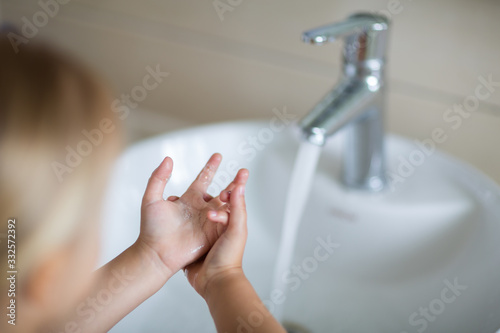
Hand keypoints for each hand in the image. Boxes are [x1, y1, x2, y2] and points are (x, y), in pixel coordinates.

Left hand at [136, 153, 248, 277]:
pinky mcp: (213, 233)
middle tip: (243, 171)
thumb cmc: (151, 229)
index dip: (211, 167)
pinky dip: (230, 211)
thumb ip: (158, 178)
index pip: (203, 178)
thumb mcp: (151, 199)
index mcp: (189, 199)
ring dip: (236, 194)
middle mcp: (201, 208)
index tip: (218, 155)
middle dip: (234, 181)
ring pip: (227, 205)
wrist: (157, 253)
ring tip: (240, 183)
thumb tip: (168, 159)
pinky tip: (229, 203)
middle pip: (221, 191)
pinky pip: (226, 220)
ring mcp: (209, 221)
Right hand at [184, 180, 248, 298]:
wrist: (214, 281)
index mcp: (231, 222)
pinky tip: (174, 212)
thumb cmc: (228, 257)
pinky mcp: (193, 242)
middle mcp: (218, 227)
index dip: (229, 192)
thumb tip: (240, 186)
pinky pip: (186, 226)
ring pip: (197, 214)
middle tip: (203, 195)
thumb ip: (237, 207)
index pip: (231, 201)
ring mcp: (204, 234)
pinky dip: (180, 218)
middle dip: (207, 197)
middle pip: (213, 205)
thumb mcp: (236, 229)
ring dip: (191, 206)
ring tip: (183, 200)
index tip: (224, 193)